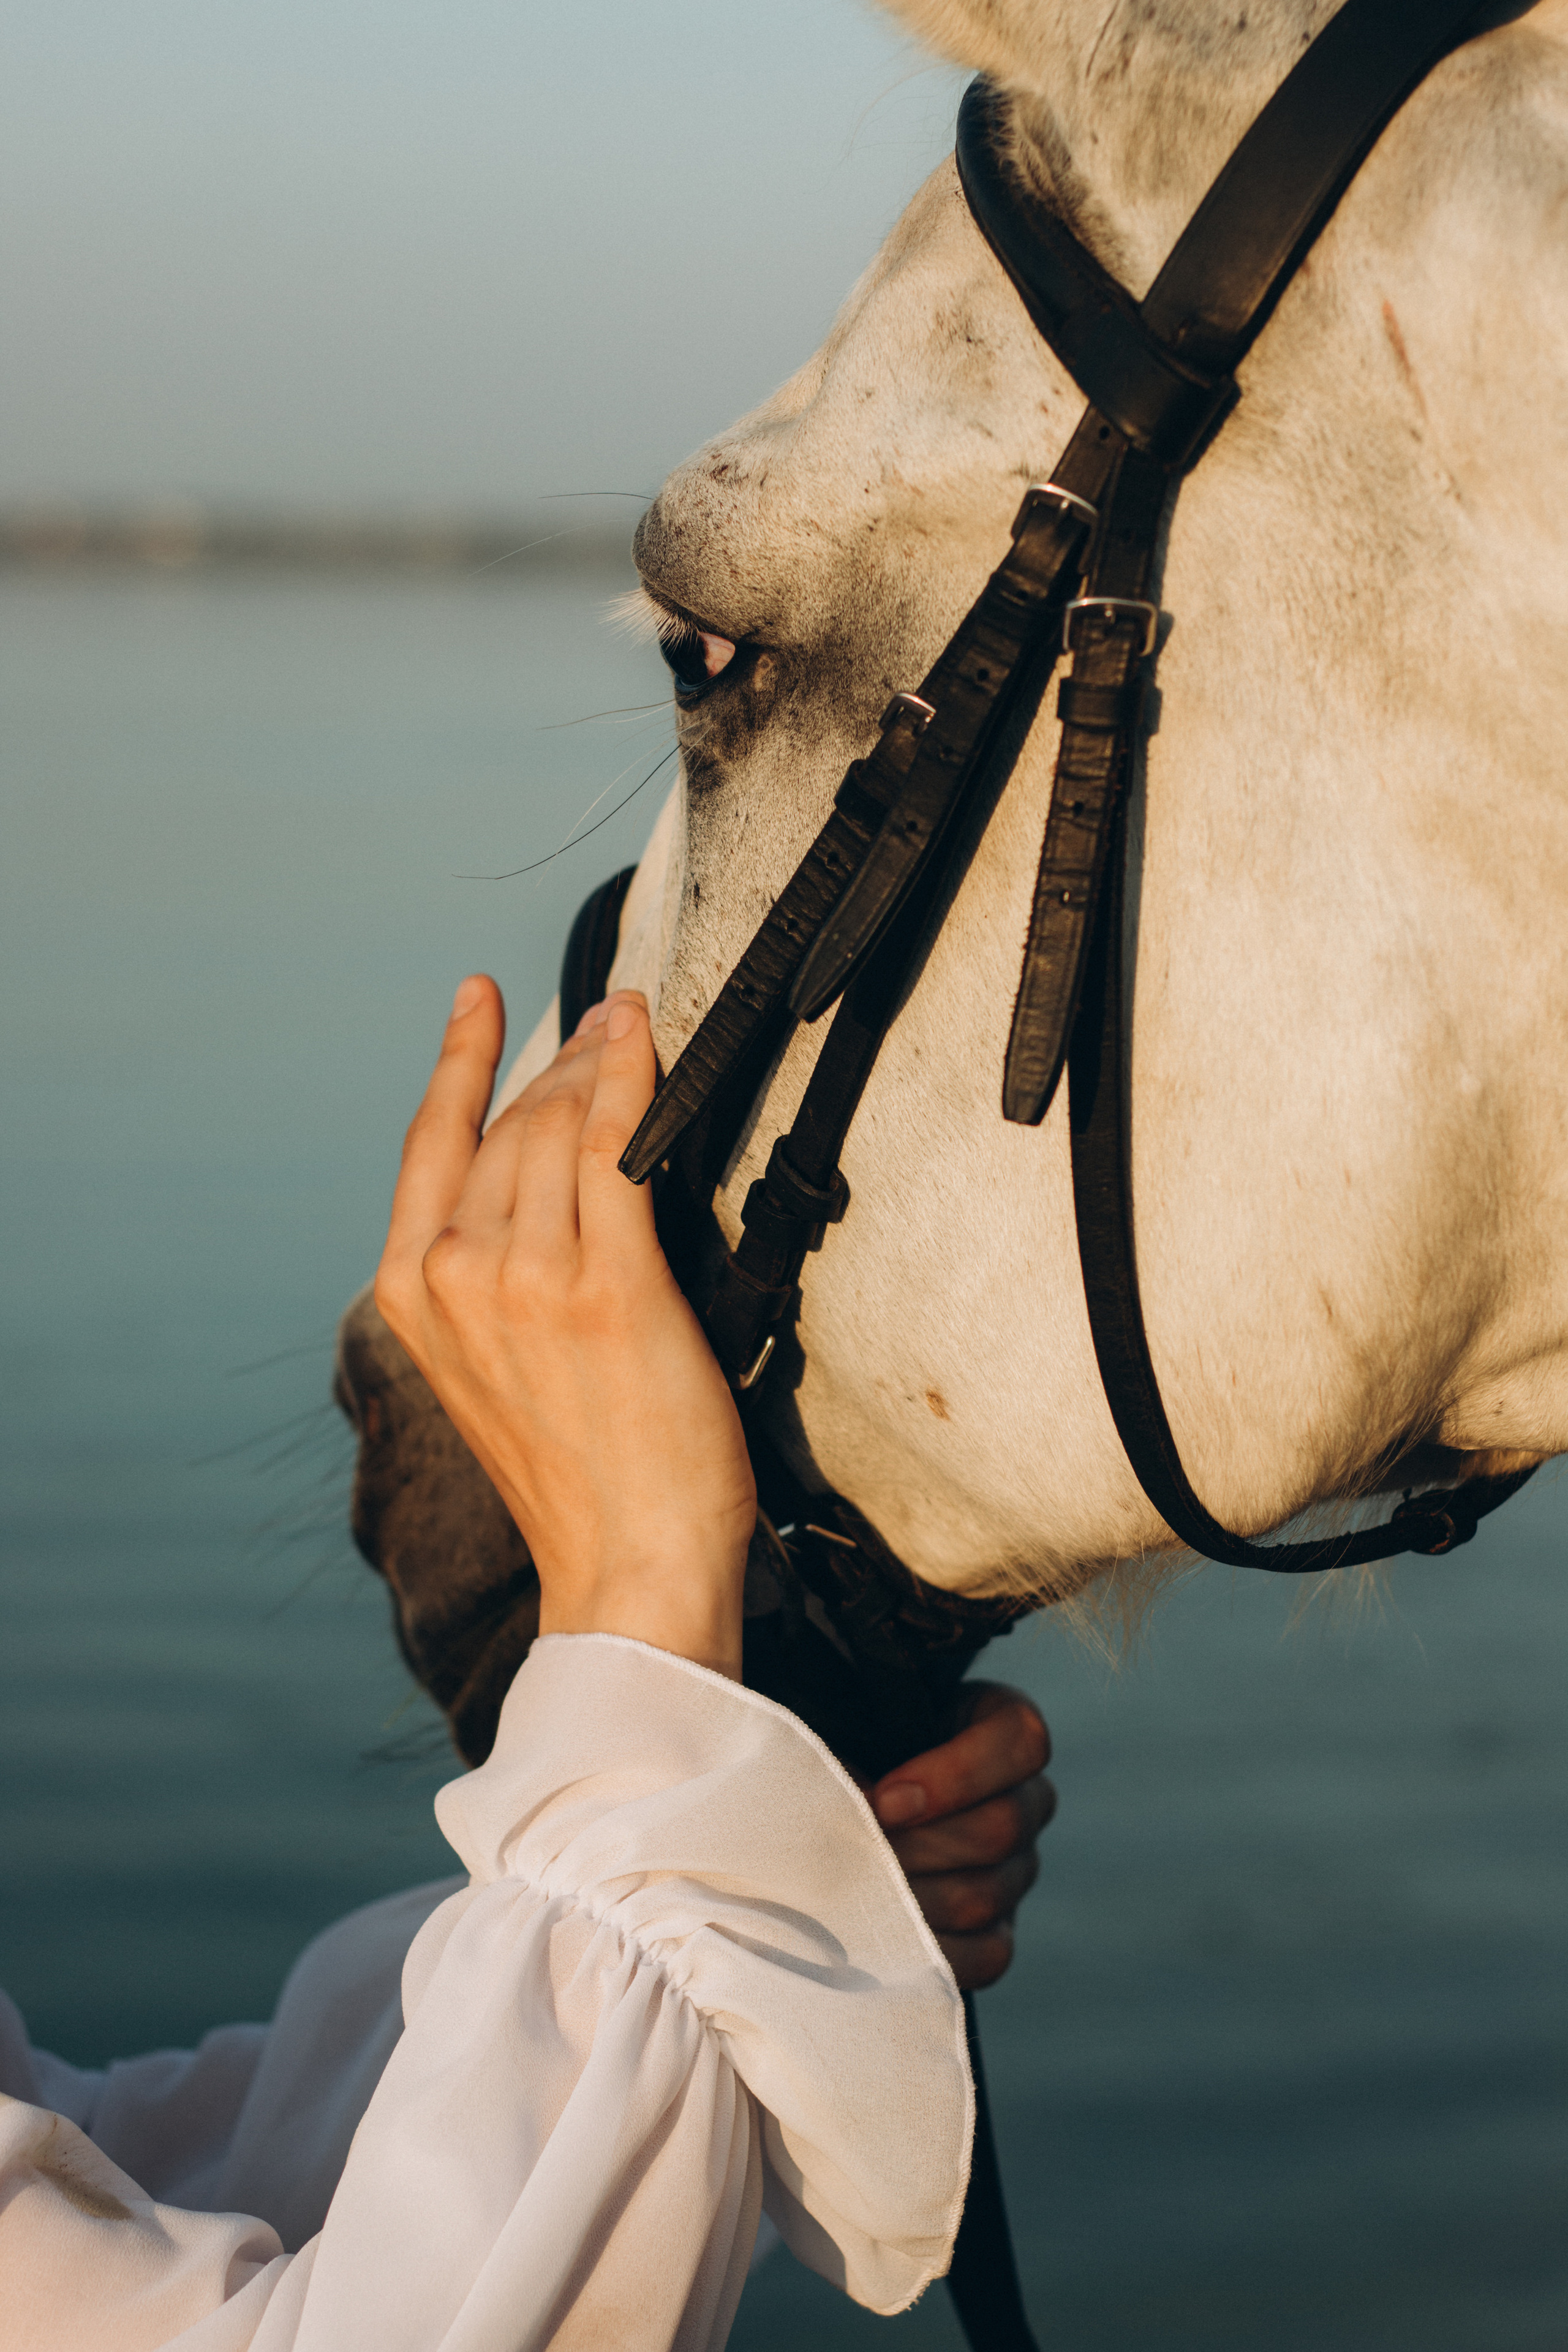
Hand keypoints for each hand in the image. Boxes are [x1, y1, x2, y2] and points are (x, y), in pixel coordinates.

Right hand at [375, 979, 755, 1678]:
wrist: (628, 1565)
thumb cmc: (582, 1475)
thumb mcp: (494, 1368)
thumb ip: (492, 1277)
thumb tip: (540, 1179)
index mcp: (411, 1296)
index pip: (429, 1143)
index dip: (458, 1059)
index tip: (476, 999)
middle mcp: (455, 1277)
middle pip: (508, 1127)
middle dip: (559, 1065)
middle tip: (606, 1028)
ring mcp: (527, 1279)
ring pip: (559, 1129)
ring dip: (598, 1065)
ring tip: (630, 1033)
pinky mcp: (609, 1286)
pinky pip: (615, 1150)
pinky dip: (630, 1082)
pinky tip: (641, 1044)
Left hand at [867, 1685, 1054, 1989]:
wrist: (835, 1799)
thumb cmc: (845, 1741)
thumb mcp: (854, 1716)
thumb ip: (855, 1736)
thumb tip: (846, 1795)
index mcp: (1004, 1727)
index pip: (1023, 1742)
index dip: (958, 1775)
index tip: (885, 1799)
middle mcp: (1026, 1800)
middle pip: (1003, 1828)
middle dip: (917, 1845)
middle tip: (855, 1852)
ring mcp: (1017, 1870)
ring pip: (987, 1893)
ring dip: (912, 1898)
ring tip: (854, 1892)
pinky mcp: (996, 1931)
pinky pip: (987, 1954)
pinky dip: (930, 1951)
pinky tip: (881, 1939)